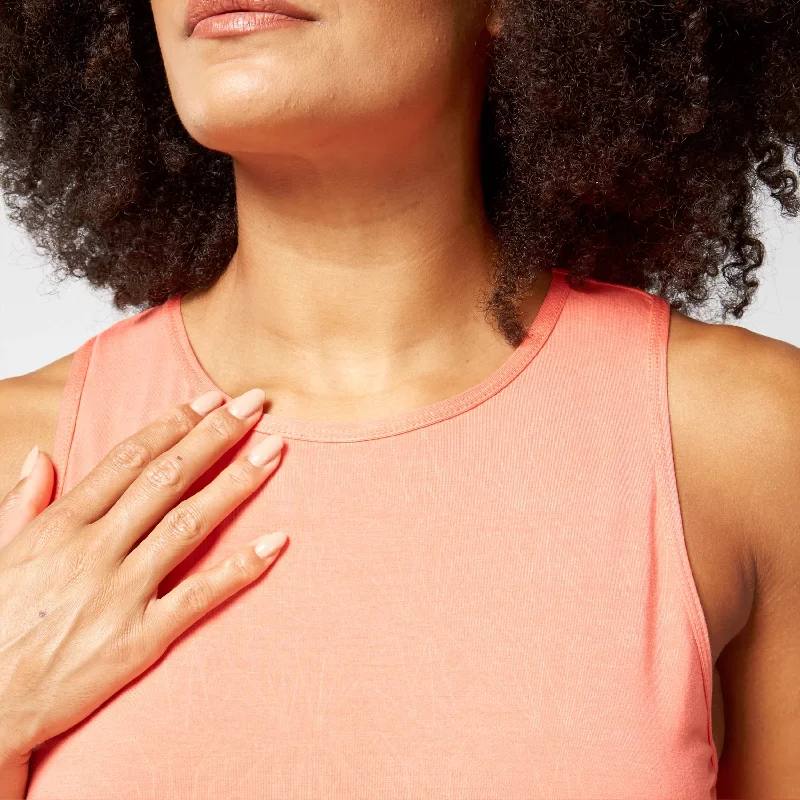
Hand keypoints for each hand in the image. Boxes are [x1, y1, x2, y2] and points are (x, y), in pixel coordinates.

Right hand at [0, 387, 285, 767]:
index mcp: (62, 525)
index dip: (177, 423)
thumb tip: (43, 453)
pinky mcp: (139, 638)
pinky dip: (241, 568)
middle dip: (217, 435)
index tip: (213, 399)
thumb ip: (24, 501)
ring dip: (237, 483)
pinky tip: (275, 541)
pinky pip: (199, 595)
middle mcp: (94, 550)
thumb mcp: (1, 553)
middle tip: (256, 405)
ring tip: (274, 451)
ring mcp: (119, 593)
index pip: (130, 458)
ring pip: (189, 523)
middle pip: (168, 478)